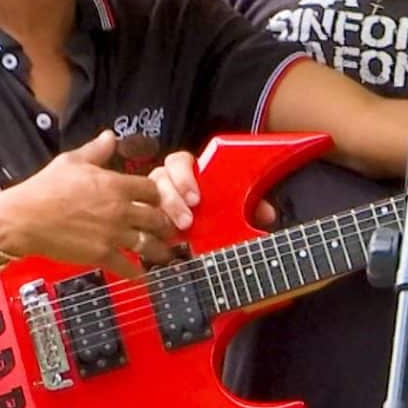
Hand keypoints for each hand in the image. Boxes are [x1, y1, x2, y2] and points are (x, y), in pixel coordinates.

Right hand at [0, 131, 176, 278]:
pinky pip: (127, 266)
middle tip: (169, 230)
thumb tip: (109, 136)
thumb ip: (96, 150)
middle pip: (157, 218)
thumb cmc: (44, 189)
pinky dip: (137, 274)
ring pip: (148, 244)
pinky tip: (142, 278)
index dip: (159, 195)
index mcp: (114, 184)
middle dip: (165, 225)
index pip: (152, 189)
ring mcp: (112, 233)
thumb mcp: (71, 161)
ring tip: (164, 256)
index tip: (159, 201)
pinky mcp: (100, 254)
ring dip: (159, 251)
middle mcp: (119, 209)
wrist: (23, 218)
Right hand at [150, 150, 277, 234]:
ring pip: (147, 202)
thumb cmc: (218, 213)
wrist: (205, 235)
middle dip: (171, 201)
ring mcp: (153, 202)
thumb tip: (267, 214)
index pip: (178, 161)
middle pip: (158, 180)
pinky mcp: (146, 223)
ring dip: (160, 218)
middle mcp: (166, 183)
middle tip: (187, 222)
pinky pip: (139, 225)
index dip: (184, 177)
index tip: (196, 198)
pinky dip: (146, 234)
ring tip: (175, 235)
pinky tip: (159, 246)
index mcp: (187, 172)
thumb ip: (251, 205)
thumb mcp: (236, 207)